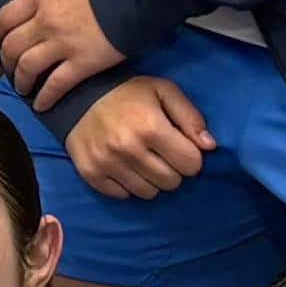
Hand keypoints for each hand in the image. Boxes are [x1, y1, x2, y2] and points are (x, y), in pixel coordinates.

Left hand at [0, 0, 128, 101]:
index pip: (6, 17)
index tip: (0, 41)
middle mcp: (45, 22)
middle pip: (12, 46)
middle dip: (6, 61)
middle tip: (10, 69)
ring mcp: (62, 44)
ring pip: (28, 67)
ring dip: (21, 81)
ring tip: (23, 88)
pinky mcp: (81, 63)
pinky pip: (56, 84)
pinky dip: (45, 97)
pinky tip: (41, 106)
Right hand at [63, 73, 213, 202]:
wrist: (75, 95)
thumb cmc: (127, 93)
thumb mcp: (163, 91)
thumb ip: (190, 117)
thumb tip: (210, 146)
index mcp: (151, 127)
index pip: (191, 164)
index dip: (190, 157)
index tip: (179, 147)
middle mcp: (129, 149)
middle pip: (171, 182)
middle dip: (172, 170)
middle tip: (161, 154)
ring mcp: (108, 164)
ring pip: (149, 193)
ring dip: (151, 180)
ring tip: (143, 160)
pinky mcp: (91, 174)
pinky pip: (123, 195)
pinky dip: (128, 184)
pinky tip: (124, 166)